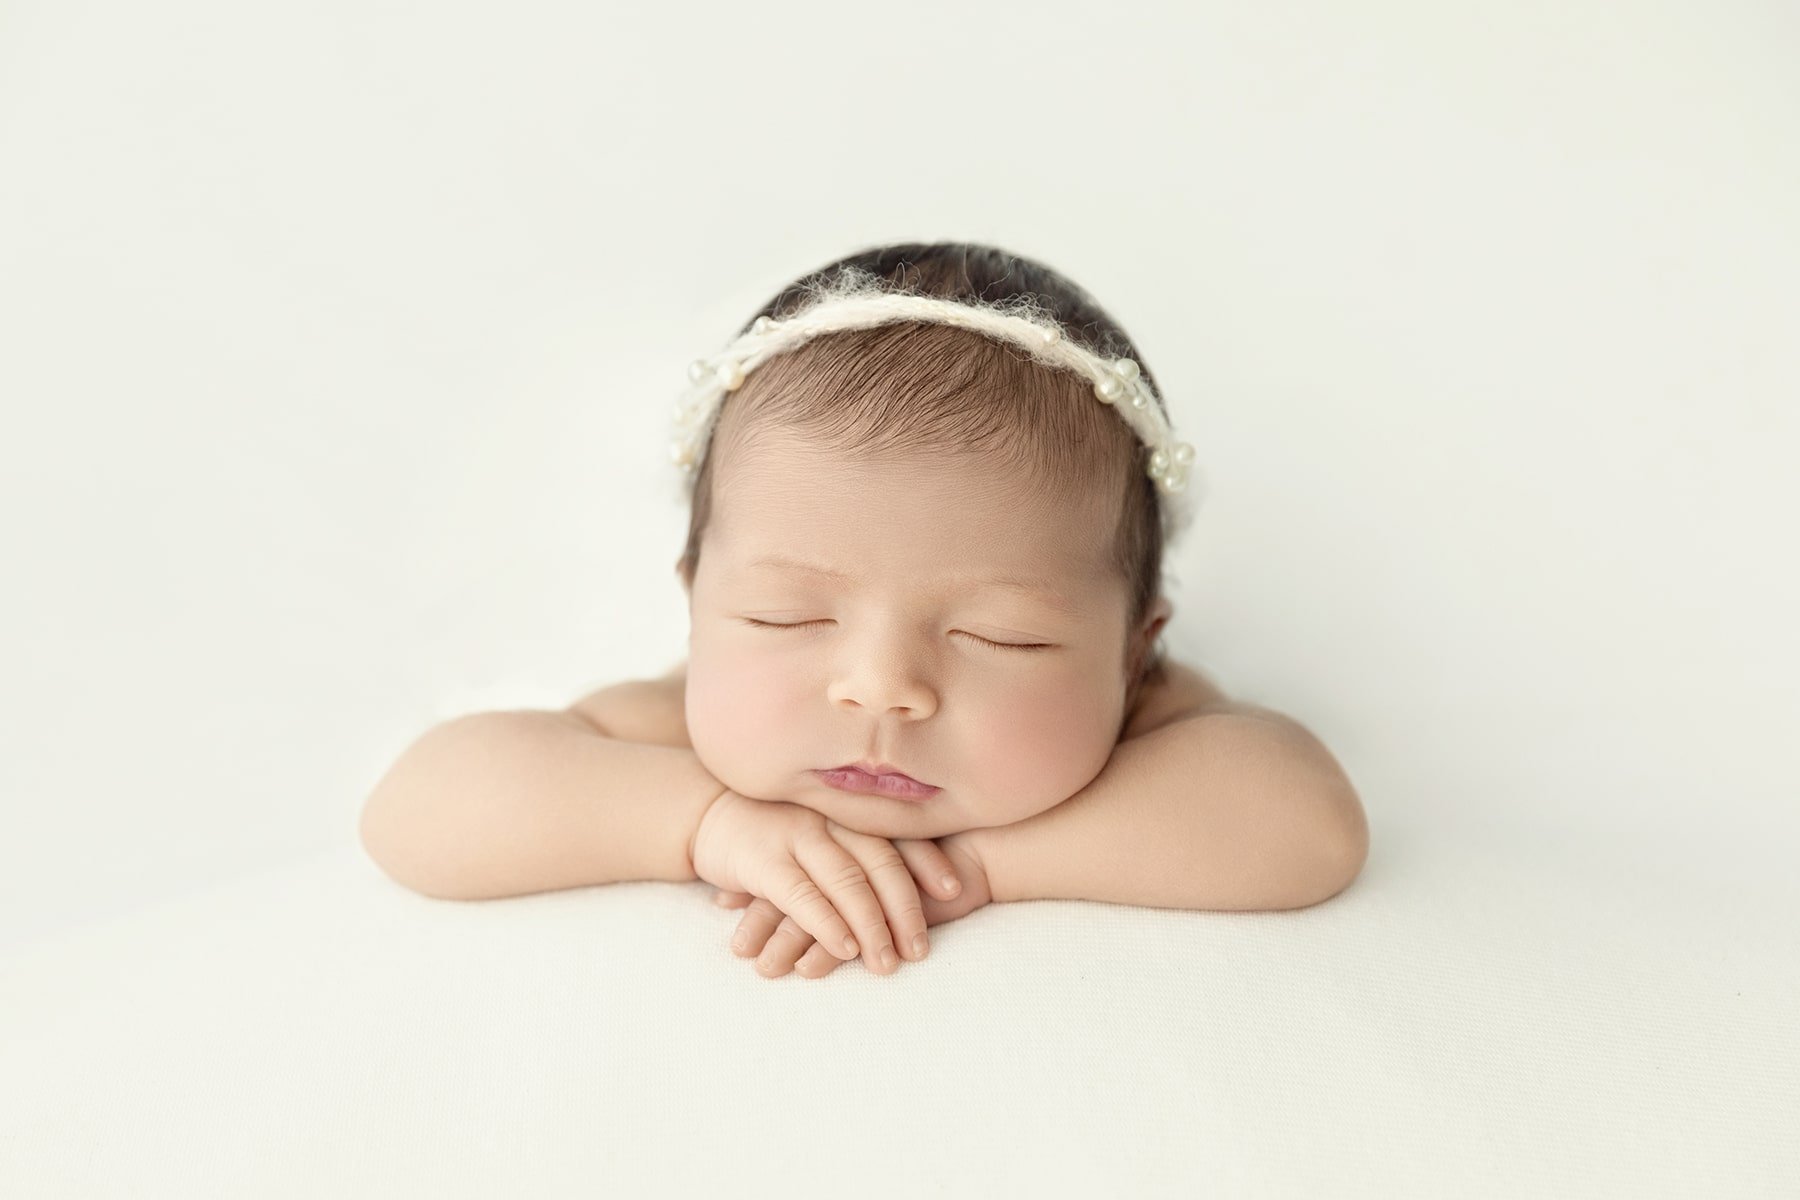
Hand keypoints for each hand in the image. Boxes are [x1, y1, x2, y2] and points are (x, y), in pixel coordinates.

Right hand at [690, 788, 947, 975]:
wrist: (708, 813)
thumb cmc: (777, 827)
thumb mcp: (823, 827)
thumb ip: (857, 846)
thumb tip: (914, 880)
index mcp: (849, 812)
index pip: (898, 834)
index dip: (929, 861)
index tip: (956, 890)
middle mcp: (830, 819)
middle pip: (880, 862)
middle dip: (905, 909)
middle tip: (920, 951)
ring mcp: (797, 836)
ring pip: (846, 881)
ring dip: (871, 925)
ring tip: (887, 963)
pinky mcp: (763, 860)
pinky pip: (801, 895)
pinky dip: (826, 923)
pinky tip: (842, 949)